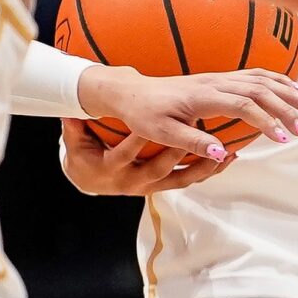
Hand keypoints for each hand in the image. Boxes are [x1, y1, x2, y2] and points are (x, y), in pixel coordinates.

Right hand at [59, 121, 230, 195]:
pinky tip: (229, 156)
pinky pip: (191, 181)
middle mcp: (135, 182)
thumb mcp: (77, 142)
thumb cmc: (86, 154)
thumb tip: (68, 110)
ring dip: (204, 165)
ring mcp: (153, 187)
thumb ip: (75, 127)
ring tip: (224, 151)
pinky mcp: (166, 188)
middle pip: (159, 169)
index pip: (125, 155)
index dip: (136, 141)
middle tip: (196, 132)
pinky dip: (211, 169)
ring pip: (182, 179)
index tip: (148, 125)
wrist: (90, 180)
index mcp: (113, 169)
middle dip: (178, 153)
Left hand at [78, 67, 297, 158]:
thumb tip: (222, 154)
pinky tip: (290, 89)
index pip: (245, 104)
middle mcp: (215, 82)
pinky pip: (254, 74)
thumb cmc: (146, 115)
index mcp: (203, 96)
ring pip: (260, 78)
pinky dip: (276, 80)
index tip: (282, 138)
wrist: (133, 93)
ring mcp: (219, 77)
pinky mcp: (220, 78)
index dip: (266, 120)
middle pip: (260, 89)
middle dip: (285, 107)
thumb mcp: (163, 133)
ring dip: (286, 91)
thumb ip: (193, 143)